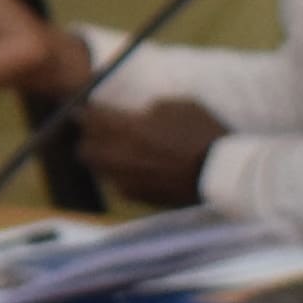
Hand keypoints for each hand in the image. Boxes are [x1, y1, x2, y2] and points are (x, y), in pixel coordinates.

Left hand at [80, 95, 227, 205]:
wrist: (221, 172)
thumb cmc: (203, 132)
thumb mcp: (178, 105)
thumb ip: (150, 108)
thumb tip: (138, 115)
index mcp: (131, 129)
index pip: (93, 119)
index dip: (84, 112)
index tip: (80, 109)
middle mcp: (123, 156)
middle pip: (86, 149)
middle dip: (87, 139)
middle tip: (94, 132)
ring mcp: (129, 180)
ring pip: (98, 170)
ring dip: (100, 159)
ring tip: (109, 152)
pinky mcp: (139, 197)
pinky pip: (117, 185)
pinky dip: (118, 176)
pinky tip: (129, 169)